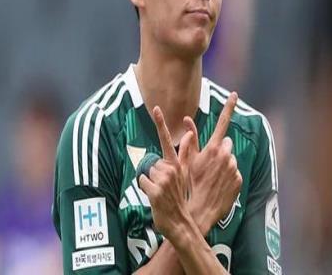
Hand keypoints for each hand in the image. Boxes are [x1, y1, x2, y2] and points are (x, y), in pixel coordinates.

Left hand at [138, 106, 194, 241]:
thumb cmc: (180, 197)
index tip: (156, 109)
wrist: (180, 222)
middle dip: (153, 174)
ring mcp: (163, 180)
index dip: (161, 123)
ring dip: (149, 182)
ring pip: (146, 172)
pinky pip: (142, 182)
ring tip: (160, 193)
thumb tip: (189, 133)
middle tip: (163, 188)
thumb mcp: (185, 174)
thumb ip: (186, 153)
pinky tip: (154, 197)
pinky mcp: (155, 191)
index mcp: (177, 164)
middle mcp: (170, 169)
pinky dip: (144, 189)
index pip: (168, 140)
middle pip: (151, 162)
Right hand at [184, 92, 242, 233]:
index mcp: (213, 148)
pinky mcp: (239, 179)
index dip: (229, 106)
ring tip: (211, 176)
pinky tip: (218, 184)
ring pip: (230, 158)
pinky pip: (234, 171)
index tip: (234, 94)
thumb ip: (189, 140)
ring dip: (223, 163)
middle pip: (226, 143)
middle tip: (208, 162)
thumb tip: (188, 123)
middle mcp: (226, 155)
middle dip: (219, 148)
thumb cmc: (190, 184)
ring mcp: (234, 167)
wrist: (200, 209)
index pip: (222, 122)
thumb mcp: (185, 161)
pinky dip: (227, 175)